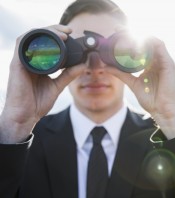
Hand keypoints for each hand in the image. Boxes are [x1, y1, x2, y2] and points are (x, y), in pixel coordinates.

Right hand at [0, 25, 84, 142]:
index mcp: (38, 64)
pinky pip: (22, 46)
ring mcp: (22, 61)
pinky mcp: (17, 65)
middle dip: (53, 30)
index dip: (57, 35)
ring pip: (30, 37)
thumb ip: (68, 75)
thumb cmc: (37, 103)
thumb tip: (83, 65)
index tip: (71, 34)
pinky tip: (48, 40)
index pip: (45, 43)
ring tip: (62, 34)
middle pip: (38, 37)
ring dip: (46, 32)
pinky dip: (35, 39)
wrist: (25, 116)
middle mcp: (29, 60)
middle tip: (68, 31)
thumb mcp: (57, 86)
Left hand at [106, 37, 174, 138]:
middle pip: (146, 41)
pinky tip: (138, 45)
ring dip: (139, 37)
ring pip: (152, 41)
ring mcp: (164, 61)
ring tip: (126, 38)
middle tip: (118, 30)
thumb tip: (106, 67)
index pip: (140, 46)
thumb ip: (121, 74)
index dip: (129, 38)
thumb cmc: (152, 100)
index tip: (116, 32)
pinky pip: (160, 46)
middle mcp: (158, 60)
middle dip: (132, 33)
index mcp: (150, 64)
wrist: (162, 111)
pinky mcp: (169, 63)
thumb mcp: (133, 83)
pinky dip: (149, 43)